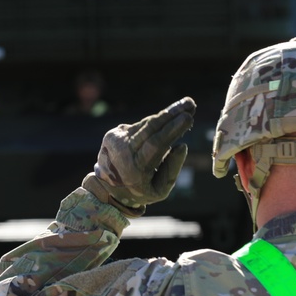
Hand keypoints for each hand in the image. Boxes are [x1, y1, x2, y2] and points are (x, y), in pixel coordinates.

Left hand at [82, 97, 195, 216]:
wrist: (106, 188)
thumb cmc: (139, 190)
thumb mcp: (160, 190)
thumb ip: (172, 169)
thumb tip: (182, 145)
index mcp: (135, 170)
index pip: (156, 144)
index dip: (172, 129)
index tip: (188, 117)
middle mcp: (123, 152)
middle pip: (150, 128)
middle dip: (172, 114)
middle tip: (190, 104)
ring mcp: (116, 141)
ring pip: (146, 124)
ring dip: (167, 114)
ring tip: (186, 106)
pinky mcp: (114, 133)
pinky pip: (140, 126)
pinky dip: (156, 121)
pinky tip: (170, 116)